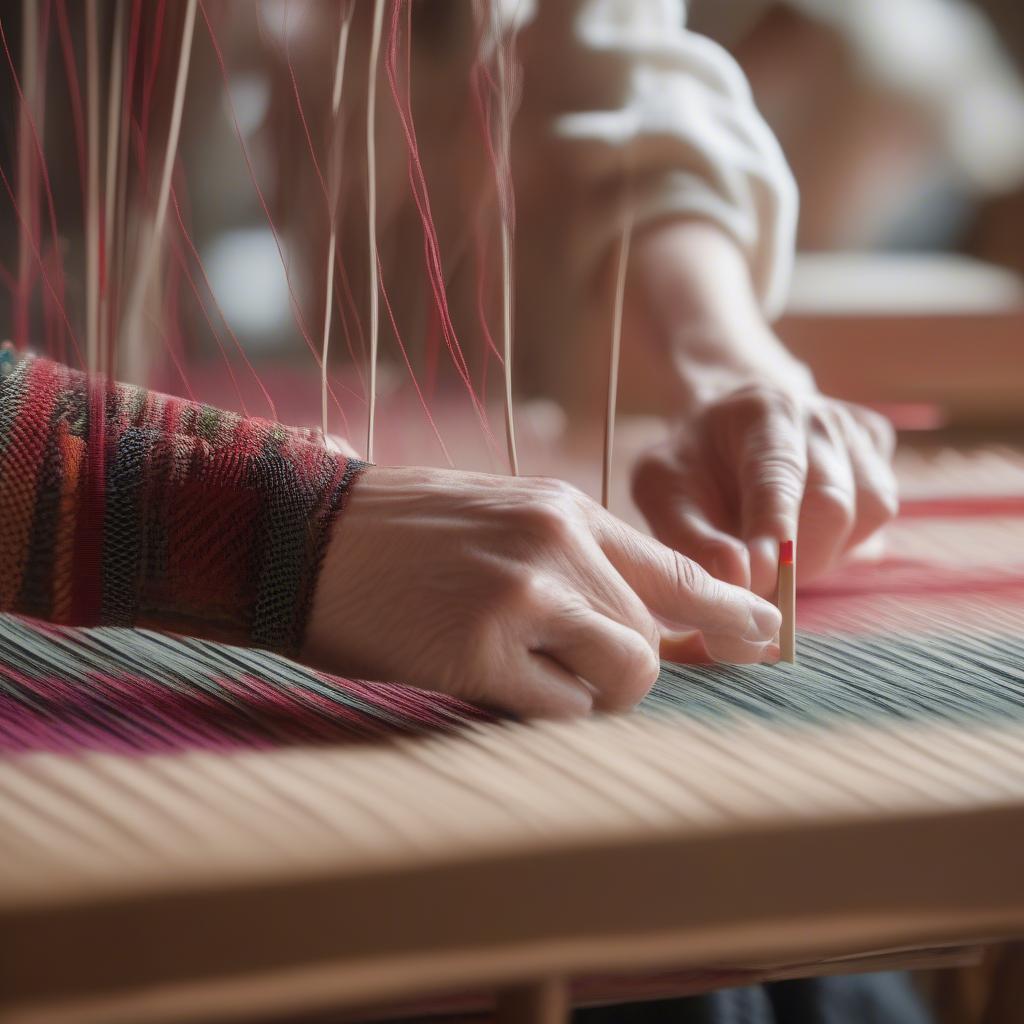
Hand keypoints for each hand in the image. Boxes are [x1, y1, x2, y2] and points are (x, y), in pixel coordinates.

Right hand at [303, 466, 781, 718]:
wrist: (307, 531)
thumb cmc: (404, 534)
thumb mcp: (505, 519)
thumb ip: (578, 562)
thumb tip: (647, 625)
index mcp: (566, 510)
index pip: (677, 572)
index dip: (729, 613)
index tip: (763, 638)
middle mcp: (558, 544)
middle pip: (654, 640)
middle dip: (626, 670)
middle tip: (567, 667)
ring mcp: (523, 595)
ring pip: (624, 677)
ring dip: (591, 694)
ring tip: (528, 673)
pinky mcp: (481, 650)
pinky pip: (560, 710)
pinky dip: (542, 711)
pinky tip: (491, 679)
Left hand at [632, 384, 897, 597]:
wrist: (723, 429)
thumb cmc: (691, 465)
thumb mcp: (662, 493)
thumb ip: (691, 538)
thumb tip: (738, 576)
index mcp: (762, 412)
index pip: (780, 474)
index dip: (774, 529)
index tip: (760, 574)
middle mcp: (819, 416)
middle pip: (832, 504)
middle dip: (797, 559)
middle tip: (757, 580)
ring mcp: (856, 431)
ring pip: (868, 513)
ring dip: (824, 553)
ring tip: (778, 551)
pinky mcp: (877, 451)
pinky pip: (878, 516)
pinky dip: (844, 540)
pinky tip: (805, 531)